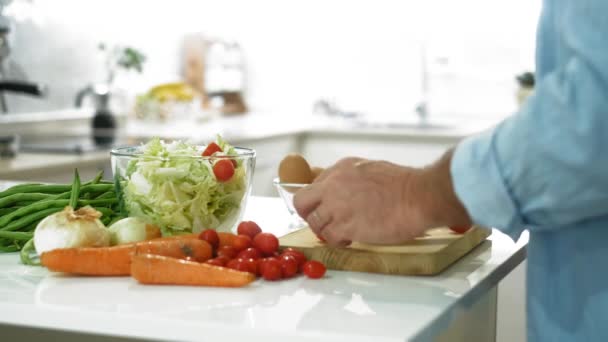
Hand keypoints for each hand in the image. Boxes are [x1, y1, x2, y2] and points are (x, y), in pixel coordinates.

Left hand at [293, 152, 471, 245]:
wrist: (419, 196)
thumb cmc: (404, 185)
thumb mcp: (371, 169)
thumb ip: (351, 179)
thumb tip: (343, 188)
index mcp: (341, 168)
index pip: (312, 185)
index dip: (317, 201)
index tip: (322, 210)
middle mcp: (334, 184)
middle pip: (301, 202)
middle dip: (309, 214)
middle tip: (324, 223)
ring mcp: (337, 205)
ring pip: (314, 223)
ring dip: (327, 230)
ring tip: (345, 232)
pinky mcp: (344, 226)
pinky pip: (329, 237)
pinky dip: (338, 241)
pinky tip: (352, 238)